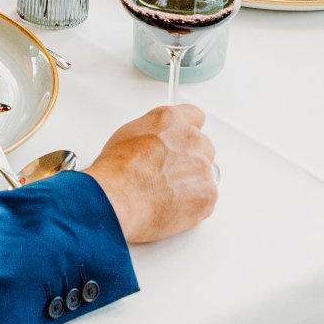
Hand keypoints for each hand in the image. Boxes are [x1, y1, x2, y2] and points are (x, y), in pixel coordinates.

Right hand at [83, 105, 216, 243]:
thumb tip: (157, 142)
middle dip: (191, 160)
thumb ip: (154, 134)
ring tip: (165, 195)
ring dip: (191, 183)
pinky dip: (194, 205)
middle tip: (170, 175)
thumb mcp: (127, 136)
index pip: (195, 116)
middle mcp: (190, 139)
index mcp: (170, 120)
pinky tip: (172, 207)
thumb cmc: (115, 173)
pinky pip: (207, 198)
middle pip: (204, 146)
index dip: (187, 132)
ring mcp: (202, 166)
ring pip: (205, 174)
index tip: (184, 142)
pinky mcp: (207, 193)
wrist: (118, 201)